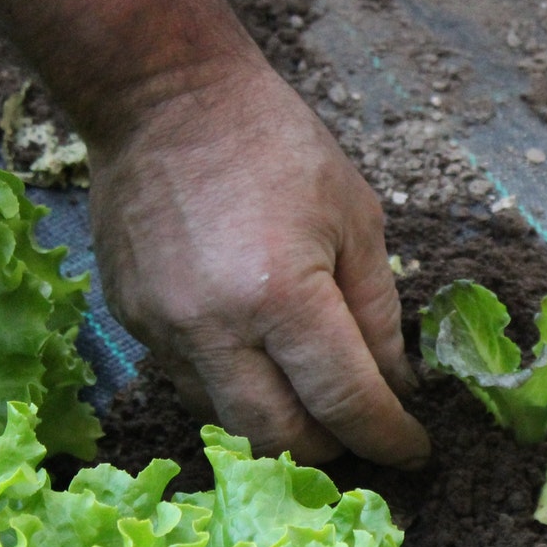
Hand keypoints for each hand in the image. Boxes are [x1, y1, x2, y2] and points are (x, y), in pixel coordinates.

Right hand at [86, 58, 428, 466]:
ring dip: (281, 426)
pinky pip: (192, 385)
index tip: (415, 449)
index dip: (388, 437)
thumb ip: (378, 315)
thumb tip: (396, 390)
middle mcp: (214, 327)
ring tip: (317, 401)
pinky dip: (237, 390)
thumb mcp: (356, 218)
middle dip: (333, 448)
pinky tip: (263, 361)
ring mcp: (162, 331)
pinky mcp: (132, 324)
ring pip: (229, 422)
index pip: (344, 402)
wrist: (162, 97)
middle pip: (279, 439)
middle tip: (366, 434)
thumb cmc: (275, 144)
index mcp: (282, 294)